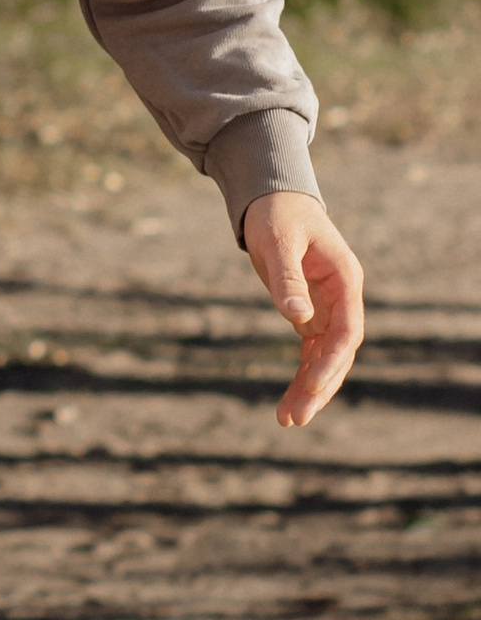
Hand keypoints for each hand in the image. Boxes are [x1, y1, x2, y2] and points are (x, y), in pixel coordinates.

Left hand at [242, 190, 365, 427]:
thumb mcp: (279, 241)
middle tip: (294, 419)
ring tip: (287, 420)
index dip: (332, 362)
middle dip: (319, 386)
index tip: (314, 388)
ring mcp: (327, 308)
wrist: (272, 199)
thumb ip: (287, 279)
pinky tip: (287, 402)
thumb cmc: (277, 215)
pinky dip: (301, 375)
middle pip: (338, 352)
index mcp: (345, 279)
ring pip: (324, 357)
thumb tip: (297, 317)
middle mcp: (342, 298)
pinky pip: (310, 352)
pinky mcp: (309, 313)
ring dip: (309, 388)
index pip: (347, 331)